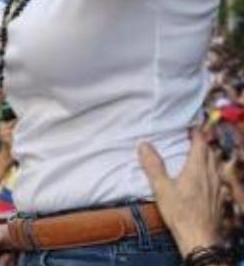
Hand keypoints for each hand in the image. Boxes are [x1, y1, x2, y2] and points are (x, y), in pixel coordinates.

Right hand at [137, 132, 220, 253]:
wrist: (200, 238)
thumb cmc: (180, 212)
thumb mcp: (161, 188)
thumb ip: (153, 165)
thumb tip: (143, 144)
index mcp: (197, 169)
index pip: (201, 144)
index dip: (197, 134)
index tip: (191, 128)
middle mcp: (212, 175)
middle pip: (212, 154)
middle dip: (204, 145)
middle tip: (195, 140)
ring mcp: (219, 188)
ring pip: (218, 167)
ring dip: (211, 159)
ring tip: (203, 157)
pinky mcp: (222, 200)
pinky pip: (221, 181)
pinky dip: (216, 175)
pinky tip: (212, 182)